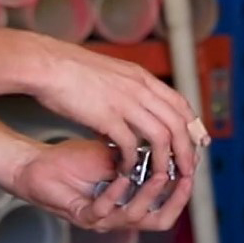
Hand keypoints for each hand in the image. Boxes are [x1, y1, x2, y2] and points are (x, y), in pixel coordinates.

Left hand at [11, 137, 193, 231]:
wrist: (38, 164)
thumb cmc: (73, 160)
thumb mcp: (115, 153)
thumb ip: (141, 155)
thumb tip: (170, 142)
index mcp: (130, 203)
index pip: (167, 207)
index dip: (182, 193)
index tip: (192, 170)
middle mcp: (119, 216)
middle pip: (159, 221)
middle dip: (175, 200)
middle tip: (183, 179)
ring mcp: (101, 219)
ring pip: (134, 218)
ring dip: (148, 194)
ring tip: (157, 174)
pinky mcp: (81, 216)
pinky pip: (103, 212)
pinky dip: (115, 194)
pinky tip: (121, 177)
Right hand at [27, 39, 204, 181]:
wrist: (47, 65)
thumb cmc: (71, 71)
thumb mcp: (111, 74)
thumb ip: (127, 90)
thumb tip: (133, 110)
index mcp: (141, 77)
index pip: (179, 103)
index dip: (191, 126)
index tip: (196, 143)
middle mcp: (139, 88)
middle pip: (177, 123)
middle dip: (186, 149)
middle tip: (186, 168)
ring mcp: (125, 102)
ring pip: (161, 137)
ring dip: (164, 161)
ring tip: (162, 177)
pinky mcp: (107, 117)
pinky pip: (130, 145)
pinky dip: (132, 161)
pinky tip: (128, 171)